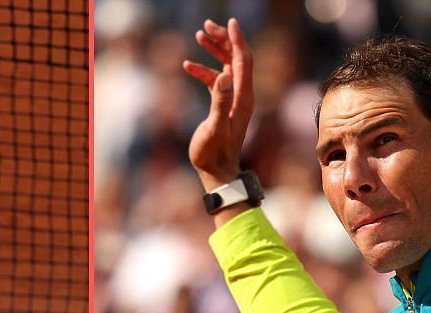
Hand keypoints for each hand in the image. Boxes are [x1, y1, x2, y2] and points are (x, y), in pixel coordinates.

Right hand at [183, 18, 254, 190]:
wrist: (216, 171)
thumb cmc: (214, 153)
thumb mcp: (214, 127)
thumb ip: (219, 102)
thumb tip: (222, 76)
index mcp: (242, 97)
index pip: (243, 61)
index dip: (237, 40)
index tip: (229, 22)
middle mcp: (241, 95)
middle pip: (236, 58)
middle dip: (224, 40)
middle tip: (207, 26)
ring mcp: (232, 99)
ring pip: (226, 66)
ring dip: (214, 50)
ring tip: (199, 35)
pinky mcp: (222, 104)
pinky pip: (215, 80)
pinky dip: (204, 70)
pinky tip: (187, 66)